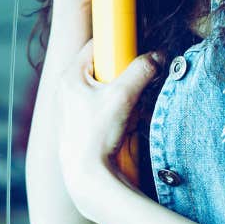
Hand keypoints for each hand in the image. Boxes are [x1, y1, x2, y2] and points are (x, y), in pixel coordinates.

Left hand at [56, 41, 162, 221]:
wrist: (87, 178)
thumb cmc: (96, 136)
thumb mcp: (123, 97)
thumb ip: (142, 71)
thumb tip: (158, 56)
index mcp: (70, 76)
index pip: (96, 45)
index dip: (119, 45)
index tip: (137, 50)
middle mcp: (66, 89)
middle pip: (102, 68)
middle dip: (123, 74)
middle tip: (136, 84)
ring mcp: (71, 109)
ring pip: (104, 89)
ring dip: (122, 95)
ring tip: (130, 110)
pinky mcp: (80, 126)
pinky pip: (103, 108)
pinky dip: (117, 112)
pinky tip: (124, 126)